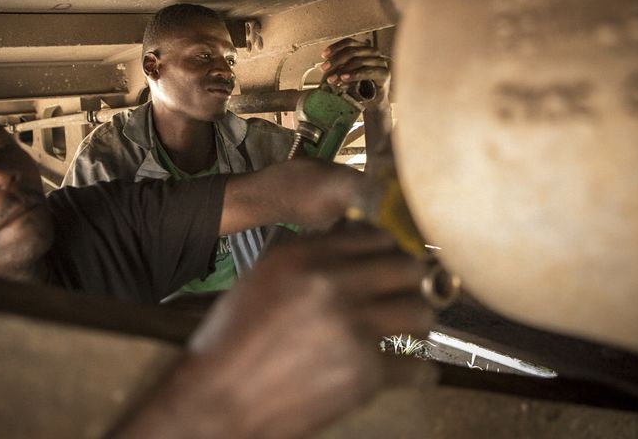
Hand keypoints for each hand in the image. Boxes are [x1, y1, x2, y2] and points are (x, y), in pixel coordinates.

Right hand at [117, 225, 430, 438]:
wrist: (217, 400)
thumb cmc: (231, 342)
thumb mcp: (261, 279)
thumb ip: (307, 258)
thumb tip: (353, 247)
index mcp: (303, 258)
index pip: (375, 237)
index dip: (388, 249)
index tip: (390, 260)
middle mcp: (331, 286)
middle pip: (407, 269)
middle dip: (409, 281)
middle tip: (403, 292)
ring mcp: (351, 330)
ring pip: (419, 312)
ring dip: (415, 322)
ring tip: (403, 329)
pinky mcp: (364, 374)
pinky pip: (416, 367)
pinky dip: (415, 372)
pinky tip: (406, 370)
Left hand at [320, 37, 389, 98]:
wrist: (372, 102)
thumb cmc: (358, 86)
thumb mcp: (345, 74)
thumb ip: (338, 67)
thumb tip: (325, 64)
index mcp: (363, 48)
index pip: (349, 42)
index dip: (335, 47)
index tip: (323, 56)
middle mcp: (373, 52)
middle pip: (352, 51)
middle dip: (336, 60)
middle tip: (324, 68)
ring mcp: (380, 62)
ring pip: (358, 61)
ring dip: (342, 70)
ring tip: (332, 78)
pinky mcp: (384, 73)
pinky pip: (367, 71)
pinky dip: (354, 75)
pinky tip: (344, 78)